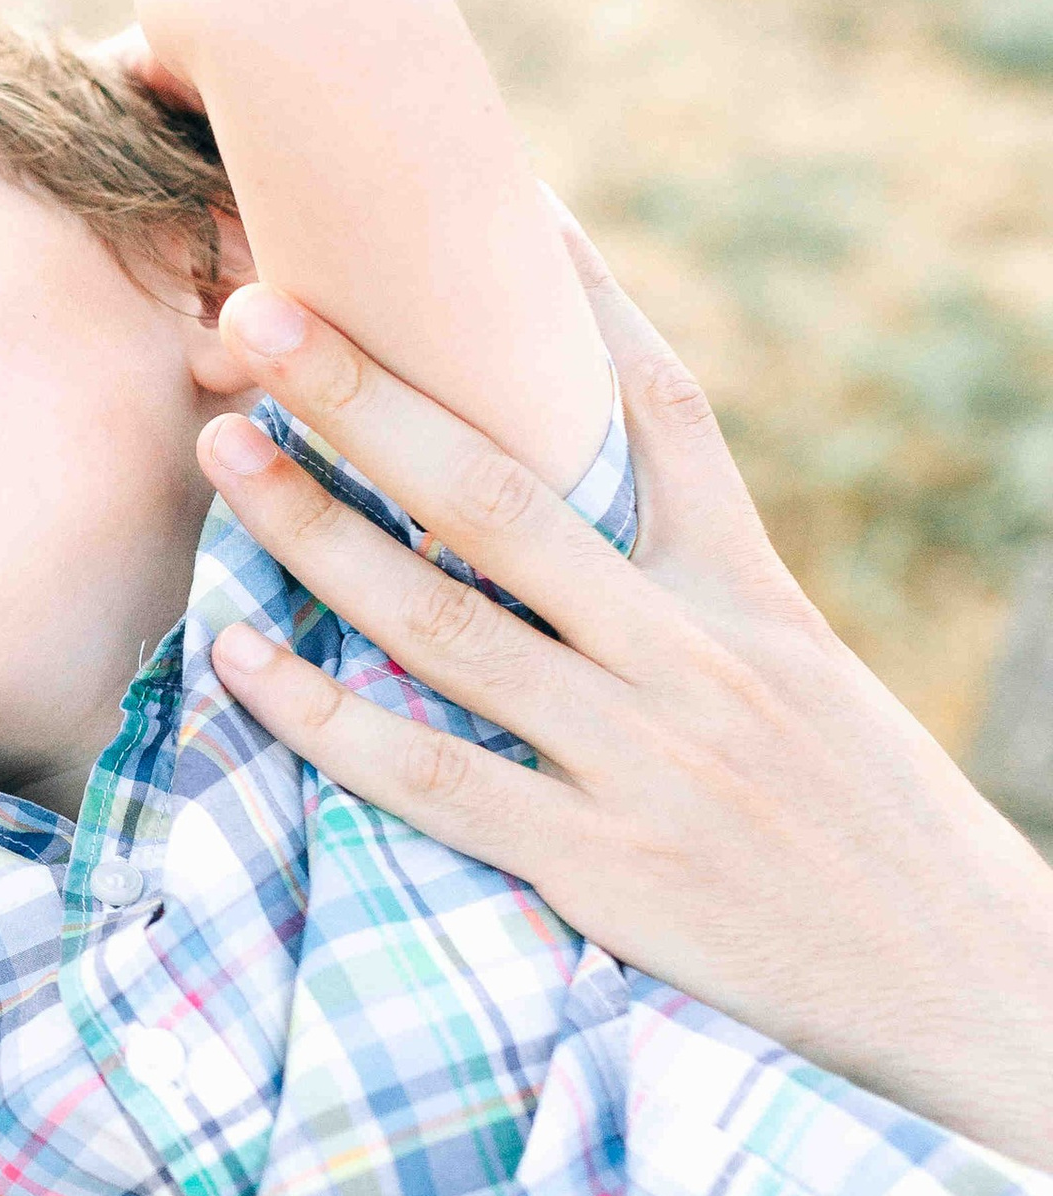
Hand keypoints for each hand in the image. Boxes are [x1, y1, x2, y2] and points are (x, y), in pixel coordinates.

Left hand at [191, 222, 1052, 1171]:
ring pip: (447, 620)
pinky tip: (240, 656)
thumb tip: (594, 545)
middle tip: (262, 304)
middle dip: (373, 393)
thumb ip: (702, 611)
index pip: (662, 411)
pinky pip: (431, 779)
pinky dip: (325, 719)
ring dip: (320, 527)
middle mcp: (691, 657)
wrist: (972, 992)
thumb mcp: (816, 691)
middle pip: (504, 492)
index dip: (578, 299)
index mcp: (754, 597)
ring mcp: (640, 761)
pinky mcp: (600, 870)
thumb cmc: (879, 844)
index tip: (496, 202)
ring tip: (222, 444)